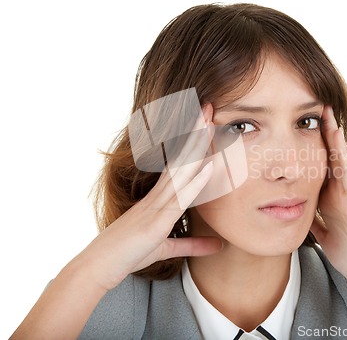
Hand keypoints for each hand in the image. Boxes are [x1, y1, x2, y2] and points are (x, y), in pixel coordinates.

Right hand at [75, 103, 221, 290]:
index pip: (180, 164)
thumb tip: (220, 244)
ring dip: (196, 147)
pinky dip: (195, 182)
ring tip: (209, 122)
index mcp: (159, 198)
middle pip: (180, 158)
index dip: (193, 144)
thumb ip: (194, 244)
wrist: (99, 267)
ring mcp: (155, 206)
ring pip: (180, 170)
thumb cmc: (130, 254)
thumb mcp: (168, 248)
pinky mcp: (156, 222)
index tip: (205, 122)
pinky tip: (209, 166)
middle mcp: (157, 196)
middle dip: (195, 133)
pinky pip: (178, 199)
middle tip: (208, 107)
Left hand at [310, 105, 346, 288]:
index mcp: (327, 199)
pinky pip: (346, 170)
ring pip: (337, 157)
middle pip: (324, 157)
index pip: (313, 169)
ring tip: (323, 110)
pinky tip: (335, 133)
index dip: (304, 151)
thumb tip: (299, 215)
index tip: (291, 133)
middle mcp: (336, 191)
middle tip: (306, 110)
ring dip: (331, 134)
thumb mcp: (323, 235)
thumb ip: (314, 223)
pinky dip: (340, 151)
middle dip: (316, 135)